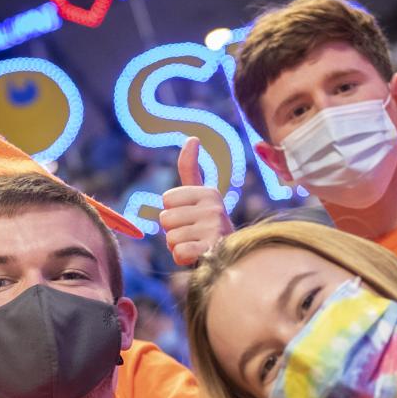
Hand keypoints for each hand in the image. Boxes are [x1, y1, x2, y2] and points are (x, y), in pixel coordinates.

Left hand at [160, 137, 233, 264]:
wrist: (231, 258)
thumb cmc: (208, 227)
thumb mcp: (200, 196)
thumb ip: (190, 169)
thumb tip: (192, 138)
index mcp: (209, 192)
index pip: (167, 200)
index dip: (173, 213)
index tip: (191, 219)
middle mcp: (214, 207)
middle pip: (165, 219)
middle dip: (173, 232)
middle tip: (193, 235)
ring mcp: (214, 228)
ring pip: (170, 239)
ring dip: (178, 247)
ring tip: (196, 245)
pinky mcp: (213, 250)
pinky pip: (178, 254)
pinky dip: (182, 259)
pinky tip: (197, 256)